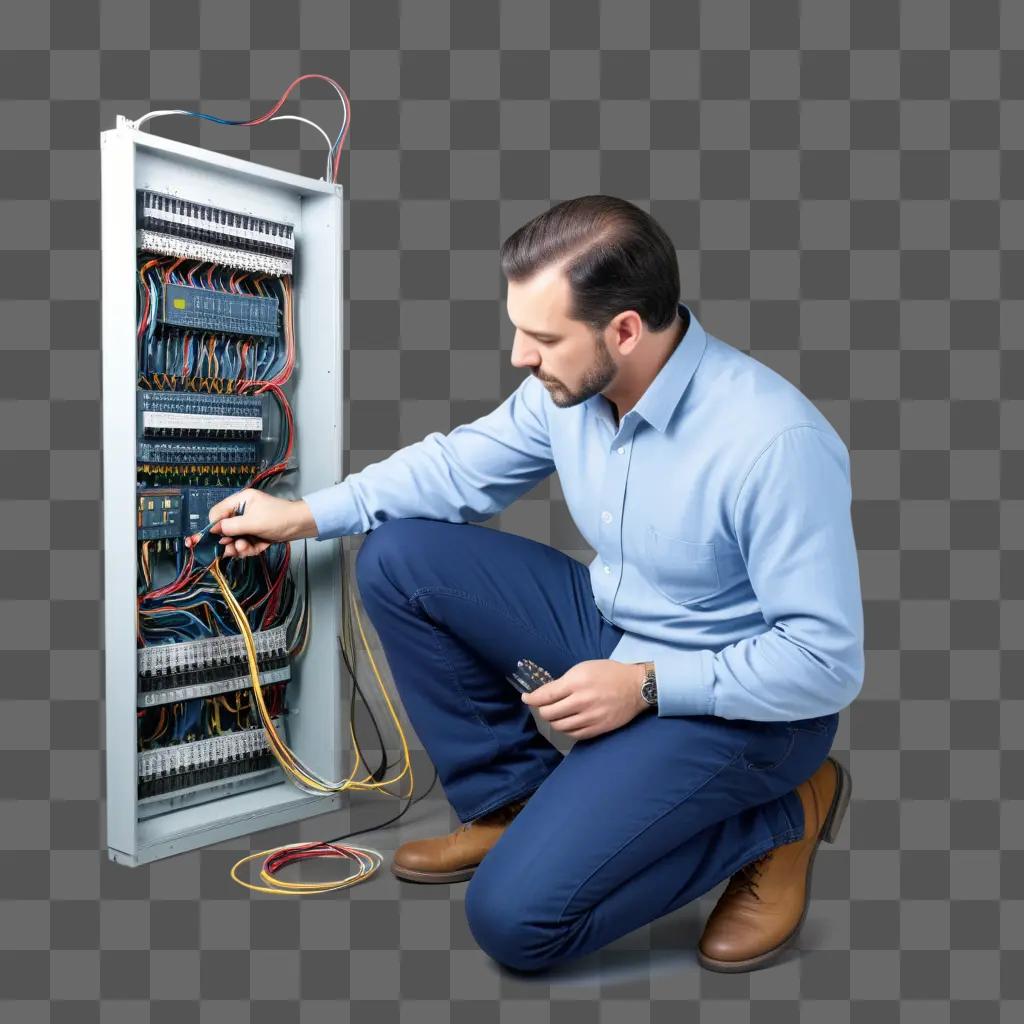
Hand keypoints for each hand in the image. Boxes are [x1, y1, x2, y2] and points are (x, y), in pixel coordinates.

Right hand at [184, 488, 317, 557]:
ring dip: (238, 547)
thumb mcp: (252, 522)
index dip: (214, 526)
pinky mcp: (256, 535)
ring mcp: (250, 524)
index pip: (218, 512)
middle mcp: (243, 511)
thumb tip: (213, 529)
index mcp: (240, 501)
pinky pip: (246, 544)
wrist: (301, 526)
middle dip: (228, 540)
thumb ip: (231, 526)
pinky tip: (254, 549)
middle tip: (230, 549)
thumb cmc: (278, 518)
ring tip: (245, 549)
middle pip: (225, 528)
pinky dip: (249, 549)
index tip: (213, 538)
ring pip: (235, 539)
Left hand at [520, 659, 648, 740]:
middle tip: (542, 706)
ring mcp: (589, 717)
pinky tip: (568, 721)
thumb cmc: (608, 673)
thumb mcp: (584, 668)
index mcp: (576, 682)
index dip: (531, 698)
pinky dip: (567, 729)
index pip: (545, 695)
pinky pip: (573, 734)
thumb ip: (564, 681)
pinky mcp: (597, 729)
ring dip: (553, 720)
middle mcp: (581, 701)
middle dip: (541, 710)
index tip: (526, 698)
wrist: (636, 687)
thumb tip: (545, 693)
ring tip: (555, 714)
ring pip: (559, 726)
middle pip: (549, 713)